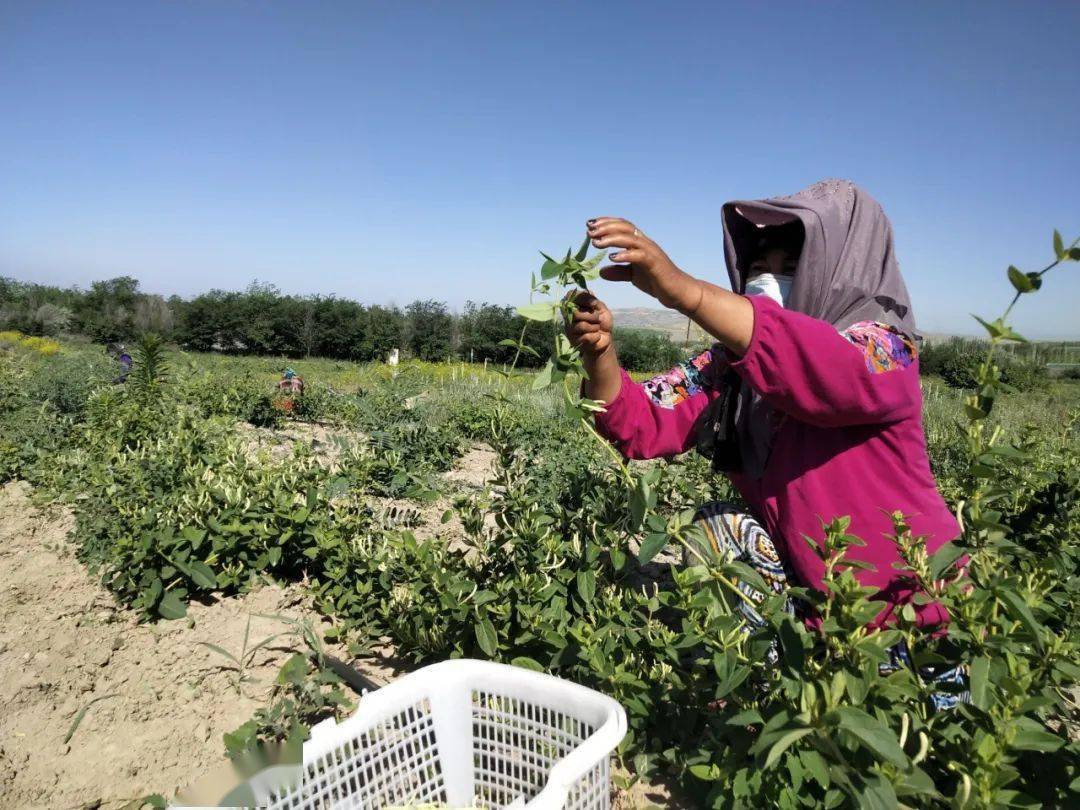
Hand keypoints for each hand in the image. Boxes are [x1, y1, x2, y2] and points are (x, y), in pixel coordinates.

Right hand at [564, 291, 613, 358]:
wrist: (606, 339)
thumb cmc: (602, 322)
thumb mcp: (601, 308)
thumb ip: (593, 300)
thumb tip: (587, 292)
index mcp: (574, 306)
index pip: (570, 296)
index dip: (580, 298)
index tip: (592, 304)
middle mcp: (569, 316)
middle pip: (575, 313)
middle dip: (591, 316)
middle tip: (598, 319)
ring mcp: (569, 329)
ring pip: (581, 326)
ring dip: (594, 327)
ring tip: (597, 328)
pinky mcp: (573, 341)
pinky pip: (586, 337)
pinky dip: (595, 336)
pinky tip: (595, 337)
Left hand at [587, 217, 701, 312]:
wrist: (678, 292)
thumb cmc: (657, 281)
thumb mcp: (633, 277)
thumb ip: (618, 272)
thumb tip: (601, 271)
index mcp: (640, 244)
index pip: (622, 226)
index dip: (606, 223)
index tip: (590, 225)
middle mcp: (645, 244)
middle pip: (624, 227)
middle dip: (605, 227)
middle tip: (589, 232)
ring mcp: (651, 252)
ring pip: (630, 239)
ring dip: (611, 239)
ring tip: (596, 243)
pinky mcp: (655, 264)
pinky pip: (639, 256)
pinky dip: (625, 255)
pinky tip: (612, 258)